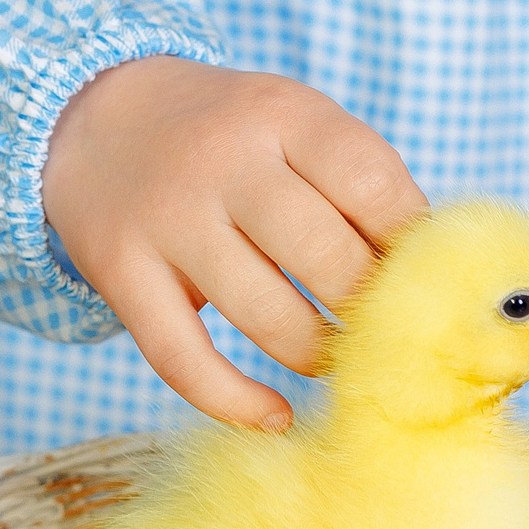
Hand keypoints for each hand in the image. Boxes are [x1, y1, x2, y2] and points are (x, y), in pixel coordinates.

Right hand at [42, 56, 427, 429]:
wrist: (89, 115)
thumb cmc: (227, 137)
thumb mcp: (290, 124)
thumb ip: (357, 185)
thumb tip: (439, 281)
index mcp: (282, 112)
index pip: (375, 185)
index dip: (412, 247)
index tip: (424, 280)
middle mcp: (223, 160)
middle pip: (328, 258)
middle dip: (369, 310)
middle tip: (383, 331)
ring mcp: (168, 219)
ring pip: (266, 317)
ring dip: (317, 354)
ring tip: (335, 360)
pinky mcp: (120, 272)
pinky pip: (183, 358)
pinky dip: (236, 401)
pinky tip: (275, 415)